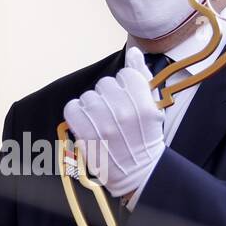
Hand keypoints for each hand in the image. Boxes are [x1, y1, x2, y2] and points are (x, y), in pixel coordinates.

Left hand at [63, 46, 163, 197]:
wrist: (138, 173)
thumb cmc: (146, 138)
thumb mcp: (153, 107)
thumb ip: (143, 77)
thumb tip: (135, 51)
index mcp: (143, 103)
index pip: (125, 75)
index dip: (125, 86)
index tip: (127, 100)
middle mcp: (123, 111)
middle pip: (105, 83)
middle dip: (108, 95)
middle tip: (114, 112)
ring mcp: (103, 123)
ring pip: (88, 96)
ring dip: (93, 105)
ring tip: (102, 120)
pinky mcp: (86, 134)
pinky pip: (72, 108)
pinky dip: (77, 113)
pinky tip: (87, 121)